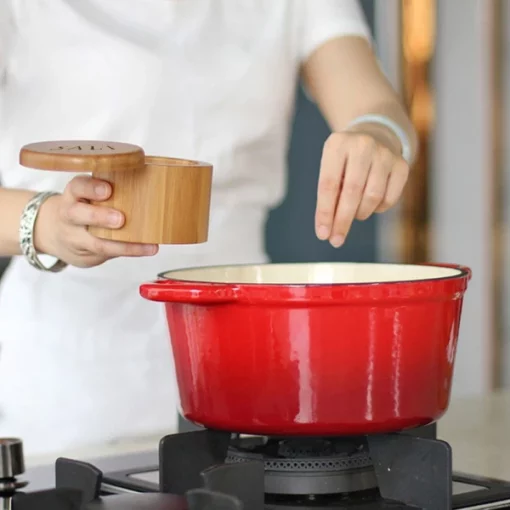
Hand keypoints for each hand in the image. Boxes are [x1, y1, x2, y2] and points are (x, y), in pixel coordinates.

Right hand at [36, 175, 157, 267]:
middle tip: (120, 219)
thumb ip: (109, 185)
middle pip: (77, 215)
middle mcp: (71, 215)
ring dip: (123, 245)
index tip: (107, 190)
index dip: (90, 188)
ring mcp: (77, 237)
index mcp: (74, 194)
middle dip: (99, 217)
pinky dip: (129, 251)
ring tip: (146, 244)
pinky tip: (149, 248)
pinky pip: (108, 253)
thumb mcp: (88, 191)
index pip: (77, 187)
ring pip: (95, 242)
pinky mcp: (87, 253)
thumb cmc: (84, 205)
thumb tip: (149, 174)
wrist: (56, 234)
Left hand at [315, 130, 409, 247]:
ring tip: (354, 213)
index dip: (325, 212)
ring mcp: (385, 153)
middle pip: (351, 192)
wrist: (374, 137)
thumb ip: (329, 196)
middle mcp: (362, 145)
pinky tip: (371, 204)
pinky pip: (390, 199)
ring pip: (372, 197)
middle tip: (336, 241)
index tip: (322, 234)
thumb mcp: (331, 170)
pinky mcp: (402, 165)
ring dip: (360, 213)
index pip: (328, 184)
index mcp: (337, 144)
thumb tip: (328, 230)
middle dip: (342, 221)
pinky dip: (378, 208)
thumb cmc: (345, 162)